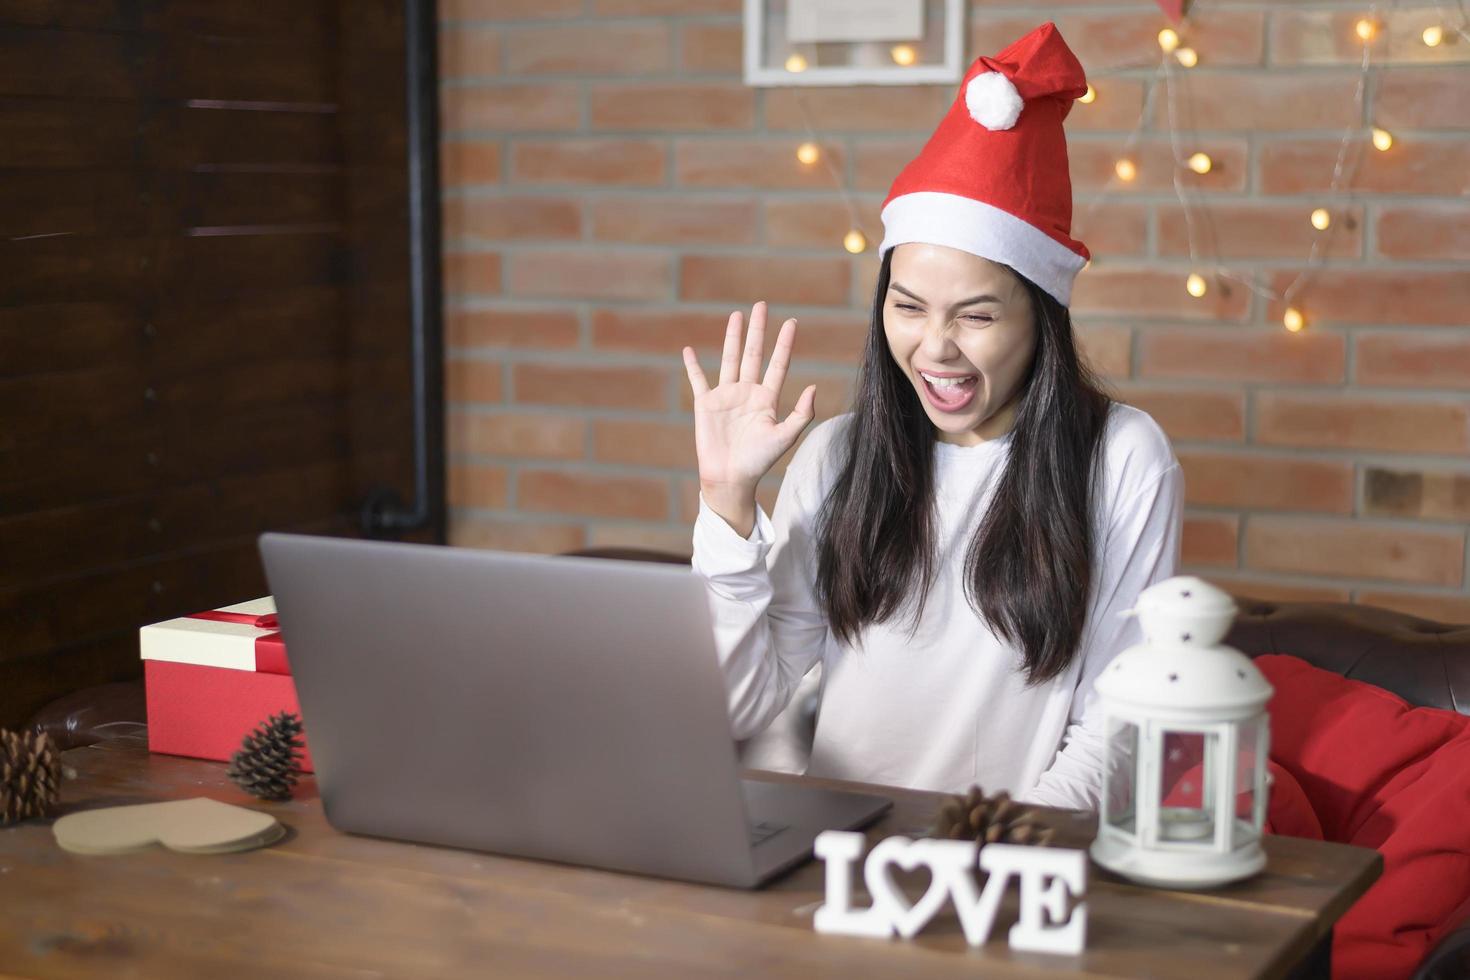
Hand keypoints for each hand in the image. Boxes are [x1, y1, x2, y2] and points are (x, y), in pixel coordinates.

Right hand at [682, 301, 816, 516]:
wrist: (730, 478)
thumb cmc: (759, 461)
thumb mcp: (785, 437)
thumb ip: (801, 414)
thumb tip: (813, 387)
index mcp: (767, 399)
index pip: (778, 364)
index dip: (784, 343)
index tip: (791, 322)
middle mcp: (747, 392)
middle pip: (753, 354)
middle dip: (757, 330)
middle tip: (761, 305)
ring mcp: (726, 396)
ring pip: (729, 359)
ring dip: (732, 337)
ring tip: (736, 316)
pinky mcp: (705, 404)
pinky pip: (698, 380)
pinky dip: (692, 366)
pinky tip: (688, 350)